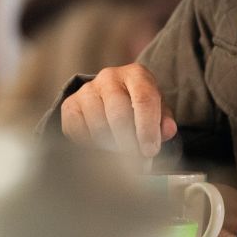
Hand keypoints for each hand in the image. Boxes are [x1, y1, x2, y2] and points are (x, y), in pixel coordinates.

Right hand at [60, 64, 176, 156]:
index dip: (147, 128)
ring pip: (98, 124)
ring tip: (120, 159)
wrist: (108, 97)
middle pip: (119, 113)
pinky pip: (78, 131)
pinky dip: (90, 146)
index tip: (150, 151)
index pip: (144, 99)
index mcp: (136, 75)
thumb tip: (167, 131)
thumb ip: (164, 121)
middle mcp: (109, 77)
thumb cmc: (137, 106)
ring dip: (110, 147)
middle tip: (136, 162)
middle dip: (129, 142)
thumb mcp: (157, 110)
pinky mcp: (70, 105)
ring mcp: (87, 90)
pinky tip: (101, 150)